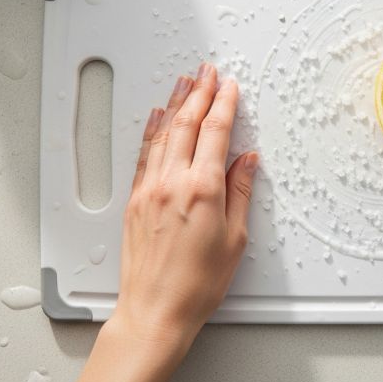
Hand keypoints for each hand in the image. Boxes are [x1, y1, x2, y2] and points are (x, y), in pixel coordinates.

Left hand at [110, 64, 257, 358]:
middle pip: (187, 124)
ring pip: (164, 133)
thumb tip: (247, 161)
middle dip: (199, 93)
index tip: (230, 87)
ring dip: (176, 103)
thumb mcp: (235, 238)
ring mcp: (150, 189)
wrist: (155, 310)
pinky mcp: (136, 200)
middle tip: (208, 71)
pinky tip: (158, 116)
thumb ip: (240, 192)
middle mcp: (173, 182)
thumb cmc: (198, 284)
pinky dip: (153, 130)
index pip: (215, 132)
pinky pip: (145, 153)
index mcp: (203, 189)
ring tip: (185, 82)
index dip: (224, 105)